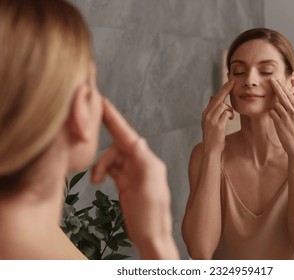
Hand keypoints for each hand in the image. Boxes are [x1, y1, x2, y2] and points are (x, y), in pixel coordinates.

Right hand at [91, 98, 177, 258]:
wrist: (150, 237)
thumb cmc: (152, 217)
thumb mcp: (150, 190)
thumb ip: (145, 164)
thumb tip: (139, 141)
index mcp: (149, 162)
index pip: (129, 136)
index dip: (115, 119)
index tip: (102, 102)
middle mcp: (142, 163)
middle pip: (118, 144)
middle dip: (104, 147)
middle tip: (85, 137)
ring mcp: (133, 172)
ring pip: (112, 156)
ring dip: (101, 164)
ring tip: (95, 179)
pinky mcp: (125, 181)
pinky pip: (110, 168)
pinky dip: (102, 170)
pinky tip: (97, 179)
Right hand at [201, 80, 234, 154]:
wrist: (210, 150)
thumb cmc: (213, 137)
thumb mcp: (210, 122)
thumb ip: (212, 110)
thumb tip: (212, 97)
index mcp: (205, 113)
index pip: (215, 98)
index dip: (222, 89)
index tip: (229, 82)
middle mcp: (207, 114)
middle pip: (218, 98)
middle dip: (226, 89)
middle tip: (233, 81)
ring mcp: (211, 119)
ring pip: (223, 105)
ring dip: (229, 109)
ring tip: (230, 116)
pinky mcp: (217, 125)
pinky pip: (226, 113)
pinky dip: (230, 114)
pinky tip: (230, 118)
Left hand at [269, 78, 293, 154]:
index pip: (290, 96)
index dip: (283, 88)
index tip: (278, 81)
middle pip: (283, 96)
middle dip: (276, 86)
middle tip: (271, 80)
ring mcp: (286, 117)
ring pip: (276, 104)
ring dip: (274, 107)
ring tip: (278, 114)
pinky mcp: (279, 123)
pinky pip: (272, 113)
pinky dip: (272, 114)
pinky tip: (274, 118)